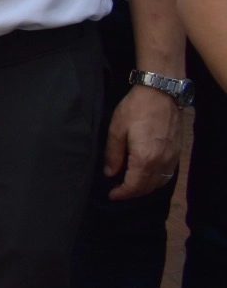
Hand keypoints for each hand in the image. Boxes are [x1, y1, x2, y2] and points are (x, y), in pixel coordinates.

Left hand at [104, 83, 182, 200]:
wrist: (160, 93)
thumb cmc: (135, 109)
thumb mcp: (116, 130)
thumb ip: (113, 154)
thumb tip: (110, 173)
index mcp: (145, 159)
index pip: (134, 186)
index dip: (122, 193)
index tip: (111, 195)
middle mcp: (161, 162)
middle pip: (147, 187)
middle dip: (132, 193)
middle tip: (119, 191)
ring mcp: (172, 158)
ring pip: (159, 183)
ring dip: (145, 188)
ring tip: (131, 185)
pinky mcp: (177, 152)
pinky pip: (168, 174)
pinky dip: (157, 180)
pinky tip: (147, 176)